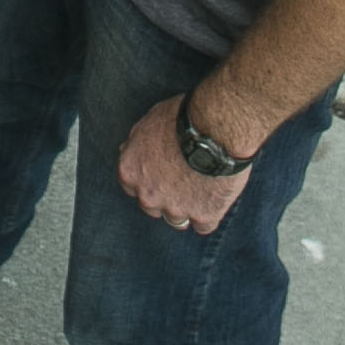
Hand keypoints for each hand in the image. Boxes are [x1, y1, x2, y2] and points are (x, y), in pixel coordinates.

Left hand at [114, 94, 252, 237]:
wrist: (215, 128)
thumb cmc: (182, 118)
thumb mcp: (148, 121)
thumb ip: (136, 143)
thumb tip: (128, 150)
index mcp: (130, 172)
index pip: (132, 187)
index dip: (149, 180)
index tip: (163, 173)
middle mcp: (147, 195)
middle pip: (153, 207)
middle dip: (166, 196)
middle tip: (185, 177)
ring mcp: (175, 209)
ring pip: (177, 220)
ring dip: (187, 207)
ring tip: (203, 186)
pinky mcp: (203, 216)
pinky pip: (203, 225)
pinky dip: (209, 214)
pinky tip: (216, 197)